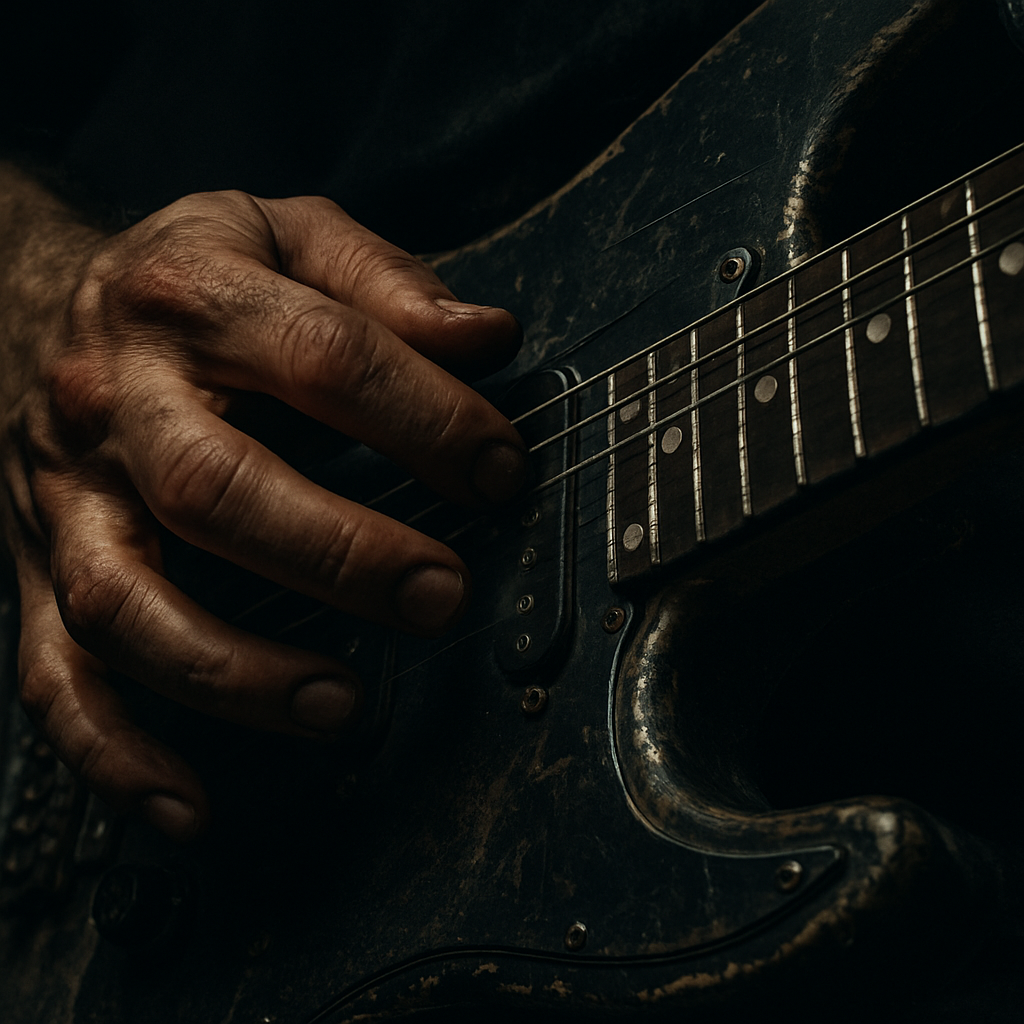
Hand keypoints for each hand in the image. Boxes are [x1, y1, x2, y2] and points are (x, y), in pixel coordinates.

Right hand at [0, 169, 524, 840]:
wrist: (29, 299)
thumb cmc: (188, 276)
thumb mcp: (283, 233)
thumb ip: (384, 280)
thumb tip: (488, 336)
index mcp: (192, 299)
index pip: (327, 358)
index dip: (429, 418)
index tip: (501, 471)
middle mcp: (118, 403)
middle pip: (215, 491)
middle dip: (341, 554)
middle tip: (442, 598)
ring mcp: (71, 497)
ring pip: (127, 603)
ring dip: (238, 672)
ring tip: (345, 706)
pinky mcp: (43, 569)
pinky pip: (57, 677)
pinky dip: (117, 754)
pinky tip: (192, 803)